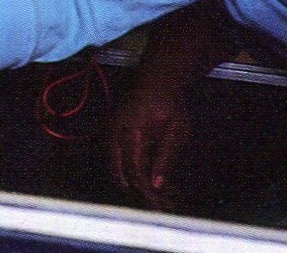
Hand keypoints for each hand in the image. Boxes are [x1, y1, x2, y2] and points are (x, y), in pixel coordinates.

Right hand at [110, 83, 192, 210]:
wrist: (156, 81)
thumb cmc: (169, 104)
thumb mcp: (177, 131)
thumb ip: (165, 158)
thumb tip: (156, 185)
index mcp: (133, 131)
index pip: (135, 171)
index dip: (146, 191)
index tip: (160, 204)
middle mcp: (115, 132)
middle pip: (120, 172)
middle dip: (140, 191)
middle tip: (161, 202)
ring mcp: (109, 131)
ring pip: (115, 167)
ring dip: (134, 182)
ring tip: (159, 191)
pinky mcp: (109, 132)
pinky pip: (114, 157)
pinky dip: (128, 169)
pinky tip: (148, 175)